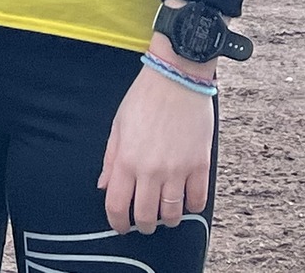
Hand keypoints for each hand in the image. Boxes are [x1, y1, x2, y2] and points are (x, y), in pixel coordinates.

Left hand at [98, 49, 213, 234]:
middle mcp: (151, 170)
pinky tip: (186, 200)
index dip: (117, 223)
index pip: (118, 206)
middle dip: (143, 225)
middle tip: (143, 221)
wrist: (177, 78)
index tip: (120, 225)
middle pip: (146, 217)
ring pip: (173, 214)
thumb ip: (111, 159)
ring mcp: (178, 170)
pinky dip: (192, 206)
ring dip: (167, 219)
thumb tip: (104, 185)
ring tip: (165, 213)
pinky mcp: (200, 165)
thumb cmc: (145, 98)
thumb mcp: (118, 126)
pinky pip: (198, 200)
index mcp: (127, 160)